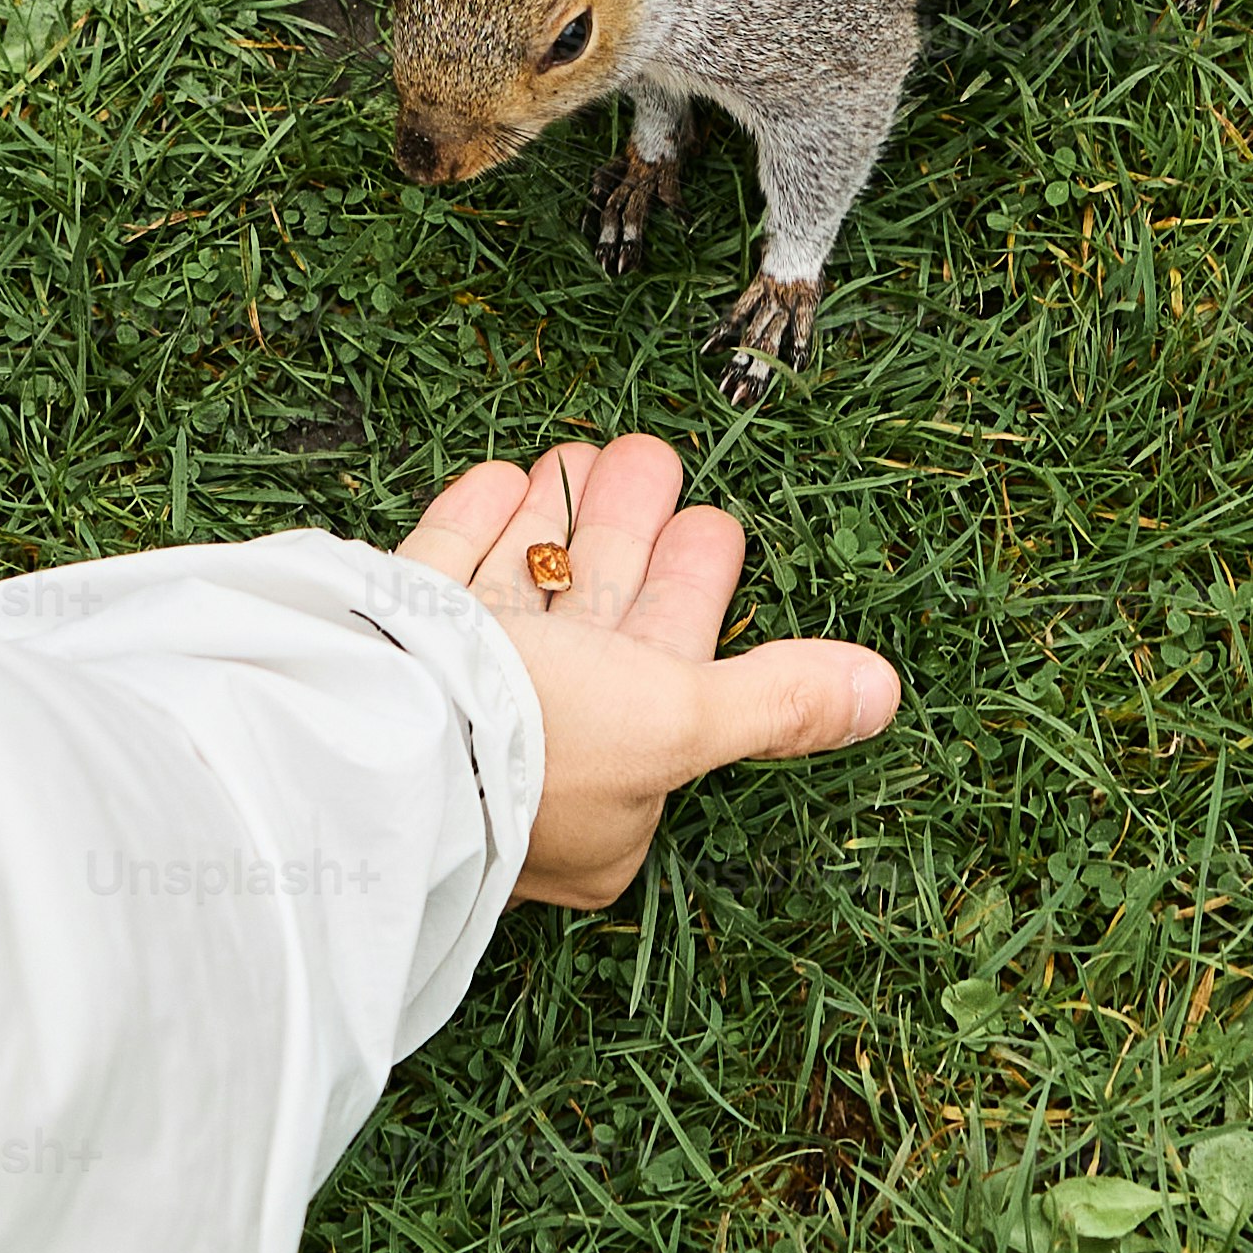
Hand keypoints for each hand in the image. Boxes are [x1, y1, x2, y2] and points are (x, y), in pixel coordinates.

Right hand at [397, 433, 899, 907]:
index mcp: (602, 802)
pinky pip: (438, 584)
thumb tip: (883, 694)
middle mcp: (526, 764)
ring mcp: (448, 708)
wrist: (368, 735)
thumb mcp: (677, 720)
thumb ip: (775, 699)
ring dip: (554, 521)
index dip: (690, 593)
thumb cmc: (536, 747)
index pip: (663, 679)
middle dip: (623, 536)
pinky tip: (501, 477)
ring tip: (580, 450)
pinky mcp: (382, 657)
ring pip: (516, 598)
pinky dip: (474, 528)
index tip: (711, 520)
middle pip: (590, 626)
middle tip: (648, 456)